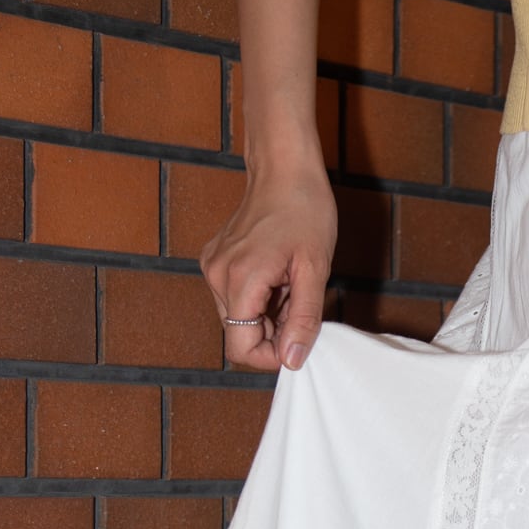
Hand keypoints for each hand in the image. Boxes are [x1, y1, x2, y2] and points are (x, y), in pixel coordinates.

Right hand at [200, 168, 336, 373]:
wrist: (284, 168)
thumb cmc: (305, 211)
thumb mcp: (315, 270)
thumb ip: (303, 319)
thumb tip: (291, 359)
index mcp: (240, 280)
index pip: (241, 348)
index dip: (270, 356)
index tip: (297, 342)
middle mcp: (217, 276)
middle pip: (239, 334)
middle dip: (273, 332)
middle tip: (301, 304)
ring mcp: (213, 267)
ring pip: (238, 317)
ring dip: (267, 315)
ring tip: (291, 285)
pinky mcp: (215, 260)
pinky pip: (235, 297)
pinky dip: (258, 298)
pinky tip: (278, 276)